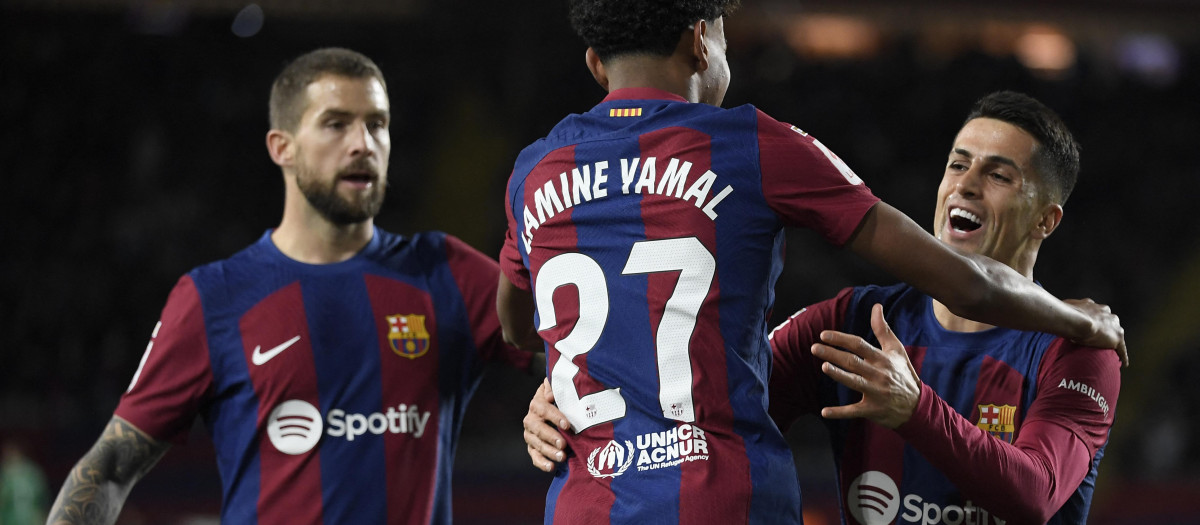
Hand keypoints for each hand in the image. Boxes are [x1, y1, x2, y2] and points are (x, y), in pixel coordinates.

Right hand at [523, 378, 569, 471]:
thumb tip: (550, 396)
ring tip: (562, 457)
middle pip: (538, 429)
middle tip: (563, 444)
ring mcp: (530, 435)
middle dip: (550, 437)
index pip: (543, 409)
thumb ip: (553, 386)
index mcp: (536, 404)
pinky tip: (551, 467)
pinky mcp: (532, 447)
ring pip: (536, 444)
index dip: (554, 417)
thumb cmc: (561, 398)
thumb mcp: (558, 388)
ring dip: (548, 451)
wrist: (557, 409)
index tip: (567, 425)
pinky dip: (541, 462)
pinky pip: (534, 456)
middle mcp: (530, 419)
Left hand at [811, 303, 921, 428]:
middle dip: (833, 354)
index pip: (859, 345)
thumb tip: (876, 305)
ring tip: (824, 366)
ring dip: (839, 375)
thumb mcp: (896, 350)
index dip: (841, 338)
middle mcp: (879, 375)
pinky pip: (854, 411)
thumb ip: (882, 329)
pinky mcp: (873, 410)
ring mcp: (876, 393)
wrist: (917, 406)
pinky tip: (824, 412)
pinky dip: (839, 412)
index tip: (824, 335)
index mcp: (883, 359)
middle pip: (853, 362)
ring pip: (854, 382)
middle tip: (814, 347)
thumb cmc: (903, 374)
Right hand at [1064, 298, 1128, 366]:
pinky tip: (1123, 363)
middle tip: (1099, 338)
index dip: (1096, 320)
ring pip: (1116, 334)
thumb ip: (1068, 309)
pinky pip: (1121, 349)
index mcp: (1096, 307)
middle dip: (1106, 328)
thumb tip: (1059, 312)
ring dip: (1112, 341)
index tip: (1092, 325)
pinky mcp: (1116, 339)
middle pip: (1110, 322)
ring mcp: (1114, 326)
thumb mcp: (1067, 307)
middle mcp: (1107, 314)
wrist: (1076, 320)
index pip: (1099, 314)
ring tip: (1110, 351)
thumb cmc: (1068, 313)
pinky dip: (1122, 356)